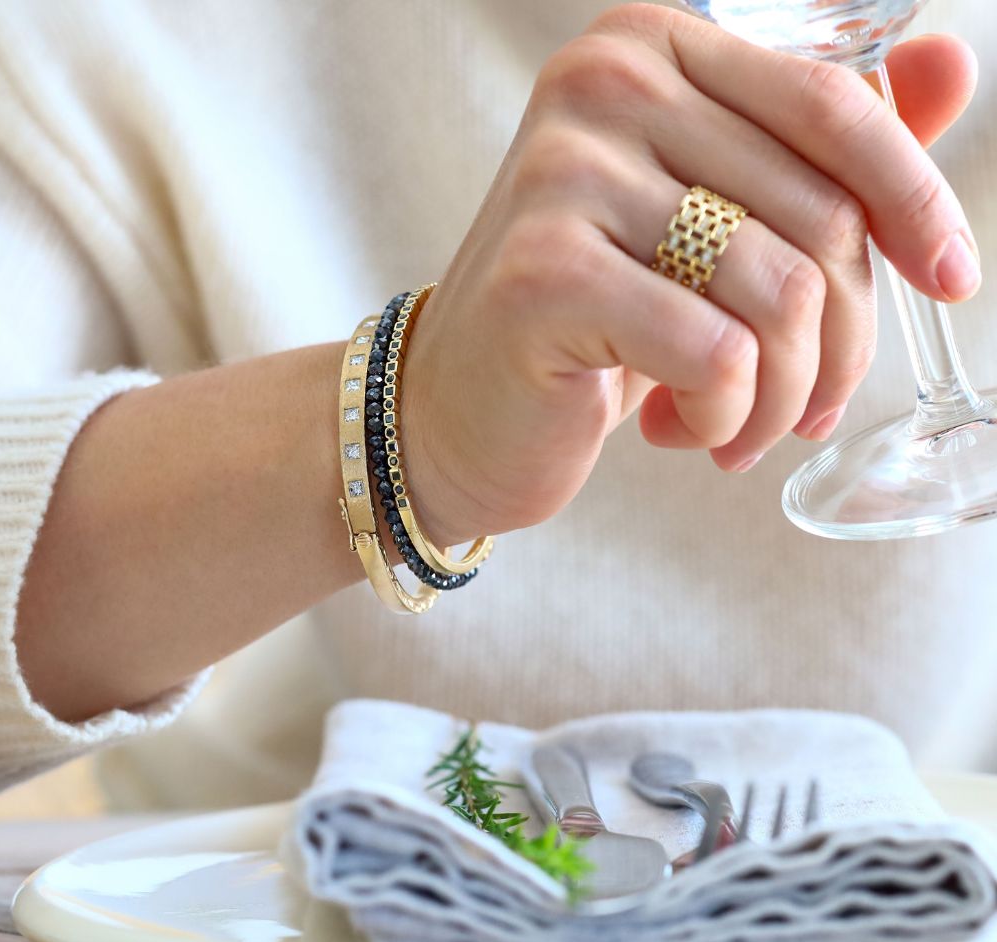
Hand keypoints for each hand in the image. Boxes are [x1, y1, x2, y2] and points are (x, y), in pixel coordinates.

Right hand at [401, 4, 977, 543]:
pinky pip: (716, 355)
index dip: (916, 204)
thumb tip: (951, 64)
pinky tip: (680, 432)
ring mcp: (565, 177)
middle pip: (818, 216)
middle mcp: (602, 87)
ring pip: (778, 294)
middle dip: (838, 341)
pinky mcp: (546, 276)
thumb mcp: (704, 224)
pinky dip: (723, 417)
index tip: (952, 283)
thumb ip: (815, 149)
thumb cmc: (588, 323)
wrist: (455, 409)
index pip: (834, 110)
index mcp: (650, 50)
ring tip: (735, 430)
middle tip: (803, 404)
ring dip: (779, 395)